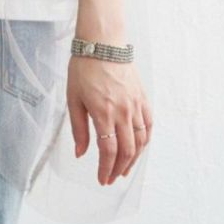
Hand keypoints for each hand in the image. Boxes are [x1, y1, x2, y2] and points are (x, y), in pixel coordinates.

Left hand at [67, 56, 152, 185]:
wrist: (103, 44)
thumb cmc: (84, 69)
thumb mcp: (73, 99)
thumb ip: (79, 129)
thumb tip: (80, 153)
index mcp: (103, 113)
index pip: (108, 151)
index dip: (106, 169)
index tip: (102, 180)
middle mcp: (123, 112)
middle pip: (126, 150)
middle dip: (119, 169)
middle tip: (111, 179)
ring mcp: (135, 105)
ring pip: (141, 141)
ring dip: (134, 159)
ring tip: (125, 169)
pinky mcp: (143, 98)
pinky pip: (149, 125)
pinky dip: (146, 141)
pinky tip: (139, 149)